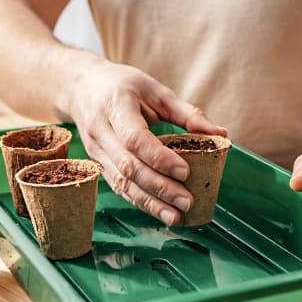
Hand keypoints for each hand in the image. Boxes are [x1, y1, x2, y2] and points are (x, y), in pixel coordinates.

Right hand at [63, 61, 226, 225]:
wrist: (80, 88)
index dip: (160, 158)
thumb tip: (220, 133)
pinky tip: (160, 212)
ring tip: (176, 216)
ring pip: (122, 183)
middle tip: (188, 201)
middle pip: (129, 166)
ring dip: (150, 202)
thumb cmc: (122, 85)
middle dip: (159, 187)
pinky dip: (140, 202)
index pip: (135, 138)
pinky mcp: (98, 164)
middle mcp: (100, 131)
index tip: (186, 171)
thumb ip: (186, 112)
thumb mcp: (154, 90)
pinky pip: (119, 187)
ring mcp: (96, 151)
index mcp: (115, 106)